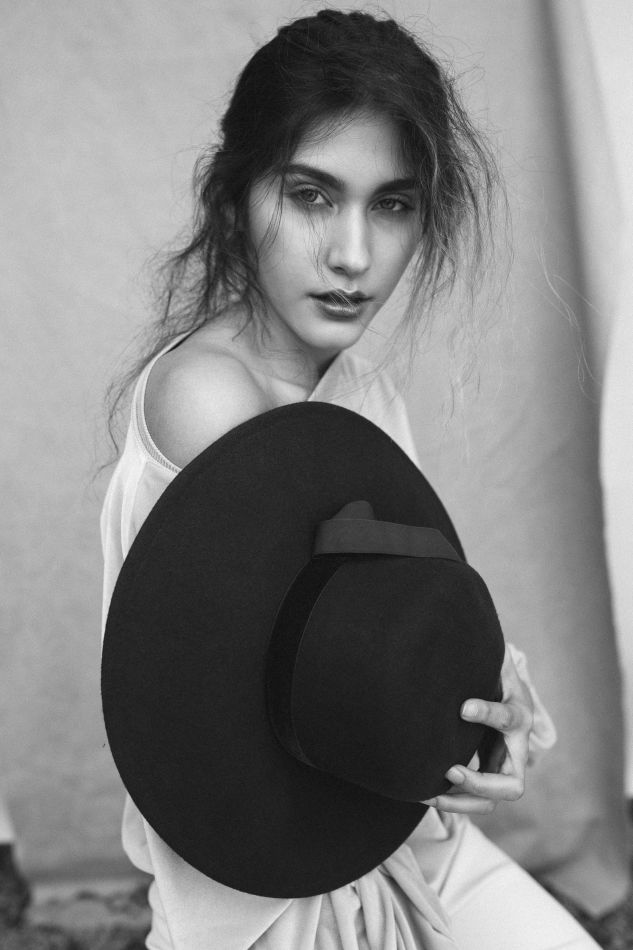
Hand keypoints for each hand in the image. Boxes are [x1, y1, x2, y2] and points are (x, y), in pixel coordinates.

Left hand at [423, 645, 534, 814]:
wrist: (499, 690)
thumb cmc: (490, 670)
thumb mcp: (489, 658)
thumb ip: (479, 649)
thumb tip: (456, 621)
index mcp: (518, 714)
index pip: (509, 719)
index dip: (488, 715)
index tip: (463, 707)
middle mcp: (516, 747)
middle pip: (512, 785)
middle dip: (481, 783)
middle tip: (450, 770)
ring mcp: (501, 765)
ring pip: (492, 801)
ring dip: (462, 801)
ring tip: (430, 793)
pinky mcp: (485, 774)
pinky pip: (472, 798)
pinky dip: (451, 800)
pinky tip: (421, 793)